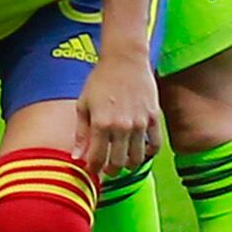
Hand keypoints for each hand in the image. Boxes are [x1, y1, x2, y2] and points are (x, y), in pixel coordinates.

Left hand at [74, 47, 160, 179]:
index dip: (93, 169)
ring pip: (137, 158)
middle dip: (111, 171)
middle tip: (107, 170)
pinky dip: (148, 154)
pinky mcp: (154, 118)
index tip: (91, 172)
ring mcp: (140, 124)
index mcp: (101, 124)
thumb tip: (76, 157)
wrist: (124, 60)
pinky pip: (155, 146)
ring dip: (129, 165)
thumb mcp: (83, 104)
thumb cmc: (100, 81)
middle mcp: (122, 127)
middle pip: (118, 163)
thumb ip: (80, 133)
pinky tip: (139, 151)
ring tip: (123, 163)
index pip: (97, 158)